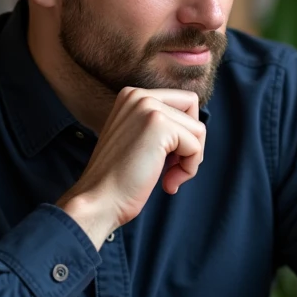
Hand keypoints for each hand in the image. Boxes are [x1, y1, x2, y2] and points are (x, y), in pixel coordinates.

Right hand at [58, 88, 204, 244]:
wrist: (98, 200)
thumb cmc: (118, 179)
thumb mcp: (137, 140)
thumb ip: (160, 127)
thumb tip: (197, 129)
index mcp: (132, 96)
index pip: (182, 103)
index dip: (182, 135)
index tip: (166, 159)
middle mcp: (139, 96)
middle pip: (193, 111)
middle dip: (192, 142)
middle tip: (173, 167)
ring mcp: (148, 108)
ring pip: (198, 131)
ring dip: (190, 161)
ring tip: (168, 178)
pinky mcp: (159, 126)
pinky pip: (196, 147)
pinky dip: (188, 170)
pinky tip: (167, 183)